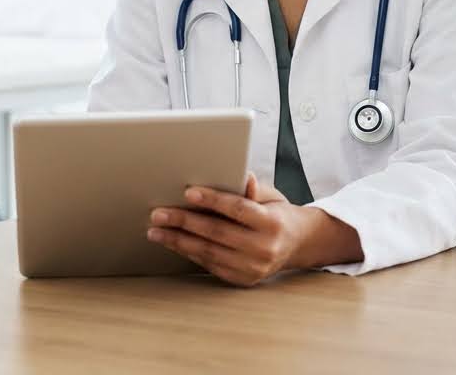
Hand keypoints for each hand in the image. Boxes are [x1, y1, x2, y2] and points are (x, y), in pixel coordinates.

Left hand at [146, 173, 319, 286]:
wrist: (297, 245)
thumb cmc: (277, 213)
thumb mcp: (272, 196)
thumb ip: (254, 188)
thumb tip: (242, 176)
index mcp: (272, 223)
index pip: (237, 209)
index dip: (212, 200)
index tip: (188, 192)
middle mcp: (264, 248)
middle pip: (217, 232)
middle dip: (183, 222)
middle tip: (158, 214)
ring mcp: (253, 268)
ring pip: (209, 252)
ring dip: (178, 241)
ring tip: (157, 231)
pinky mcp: (243, 279)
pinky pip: (210, 265)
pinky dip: (189, 253)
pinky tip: (174, 243)